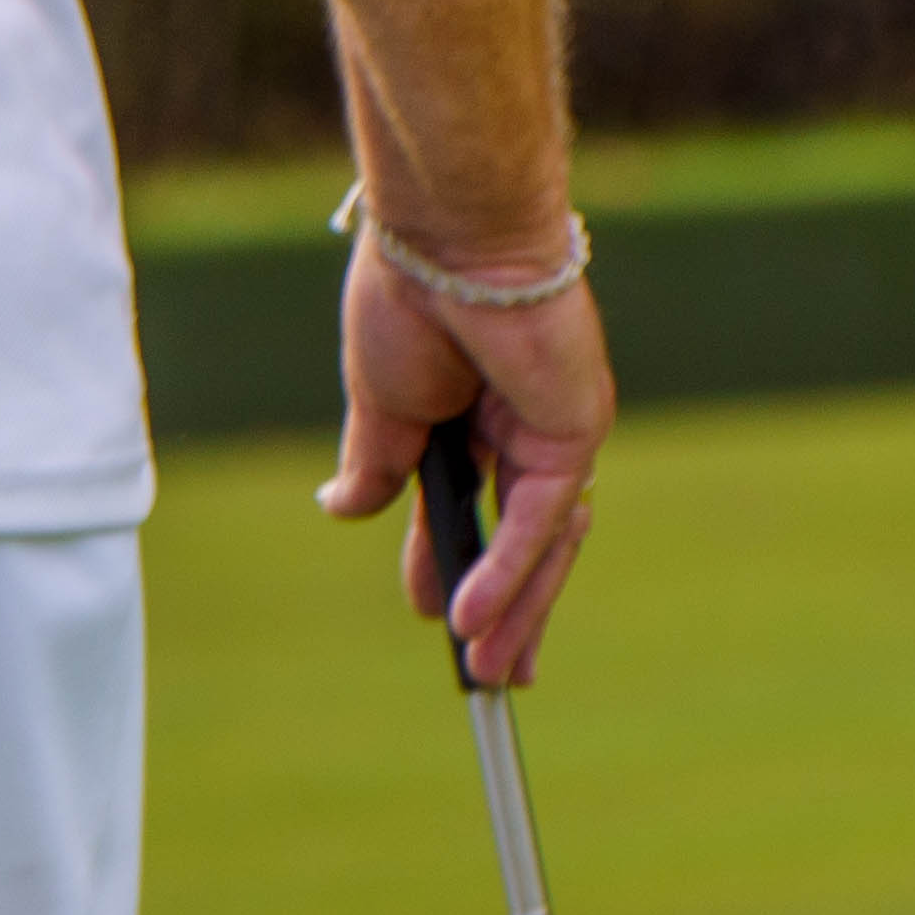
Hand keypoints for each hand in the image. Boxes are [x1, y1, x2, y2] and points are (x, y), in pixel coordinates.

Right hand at [315, 235, 610, 686]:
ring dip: (513, 610)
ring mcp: (555, 434)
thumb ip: (374, 461)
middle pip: (523, 542)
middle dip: (508, 611)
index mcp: (475, 415)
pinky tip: (471, 615)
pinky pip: (536, 521)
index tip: (432, 613)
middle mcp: (525, 430)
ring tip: (487, 670)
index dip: (453, 565)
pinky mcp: (572, 434)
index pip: (471, 510)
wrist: (443, 240)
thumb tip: (342, 509)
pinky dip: (506, 571)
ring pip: (539, 545)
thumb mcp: (378, 399)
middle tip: (493, 674)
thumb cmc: (406, 296)